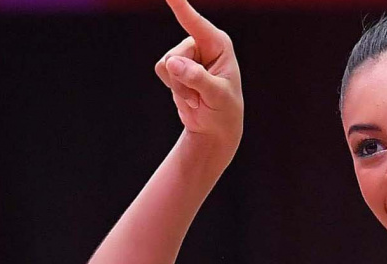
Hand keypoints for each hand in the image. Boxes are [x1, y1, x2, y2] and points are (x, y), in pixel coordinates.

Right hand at [155, 0, 243, 155]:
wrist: (215, 128)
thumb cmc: (224, 110)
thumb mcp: (217, 96)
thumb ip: (197, 78)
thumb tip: (172, 63)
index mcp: (219, 44)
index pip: (196, 22)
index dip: (180, 6)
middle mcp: (202, 43)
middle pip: (175, 54)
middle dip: (183, 80)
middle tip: (200, 96)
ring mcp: (188, 53)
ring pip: (166, 63)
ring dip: (178, 86)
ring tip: (197, 97)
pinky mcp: (176, 65)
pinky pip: (162, 70)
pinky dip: (173, 87)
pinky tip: (189, 95)